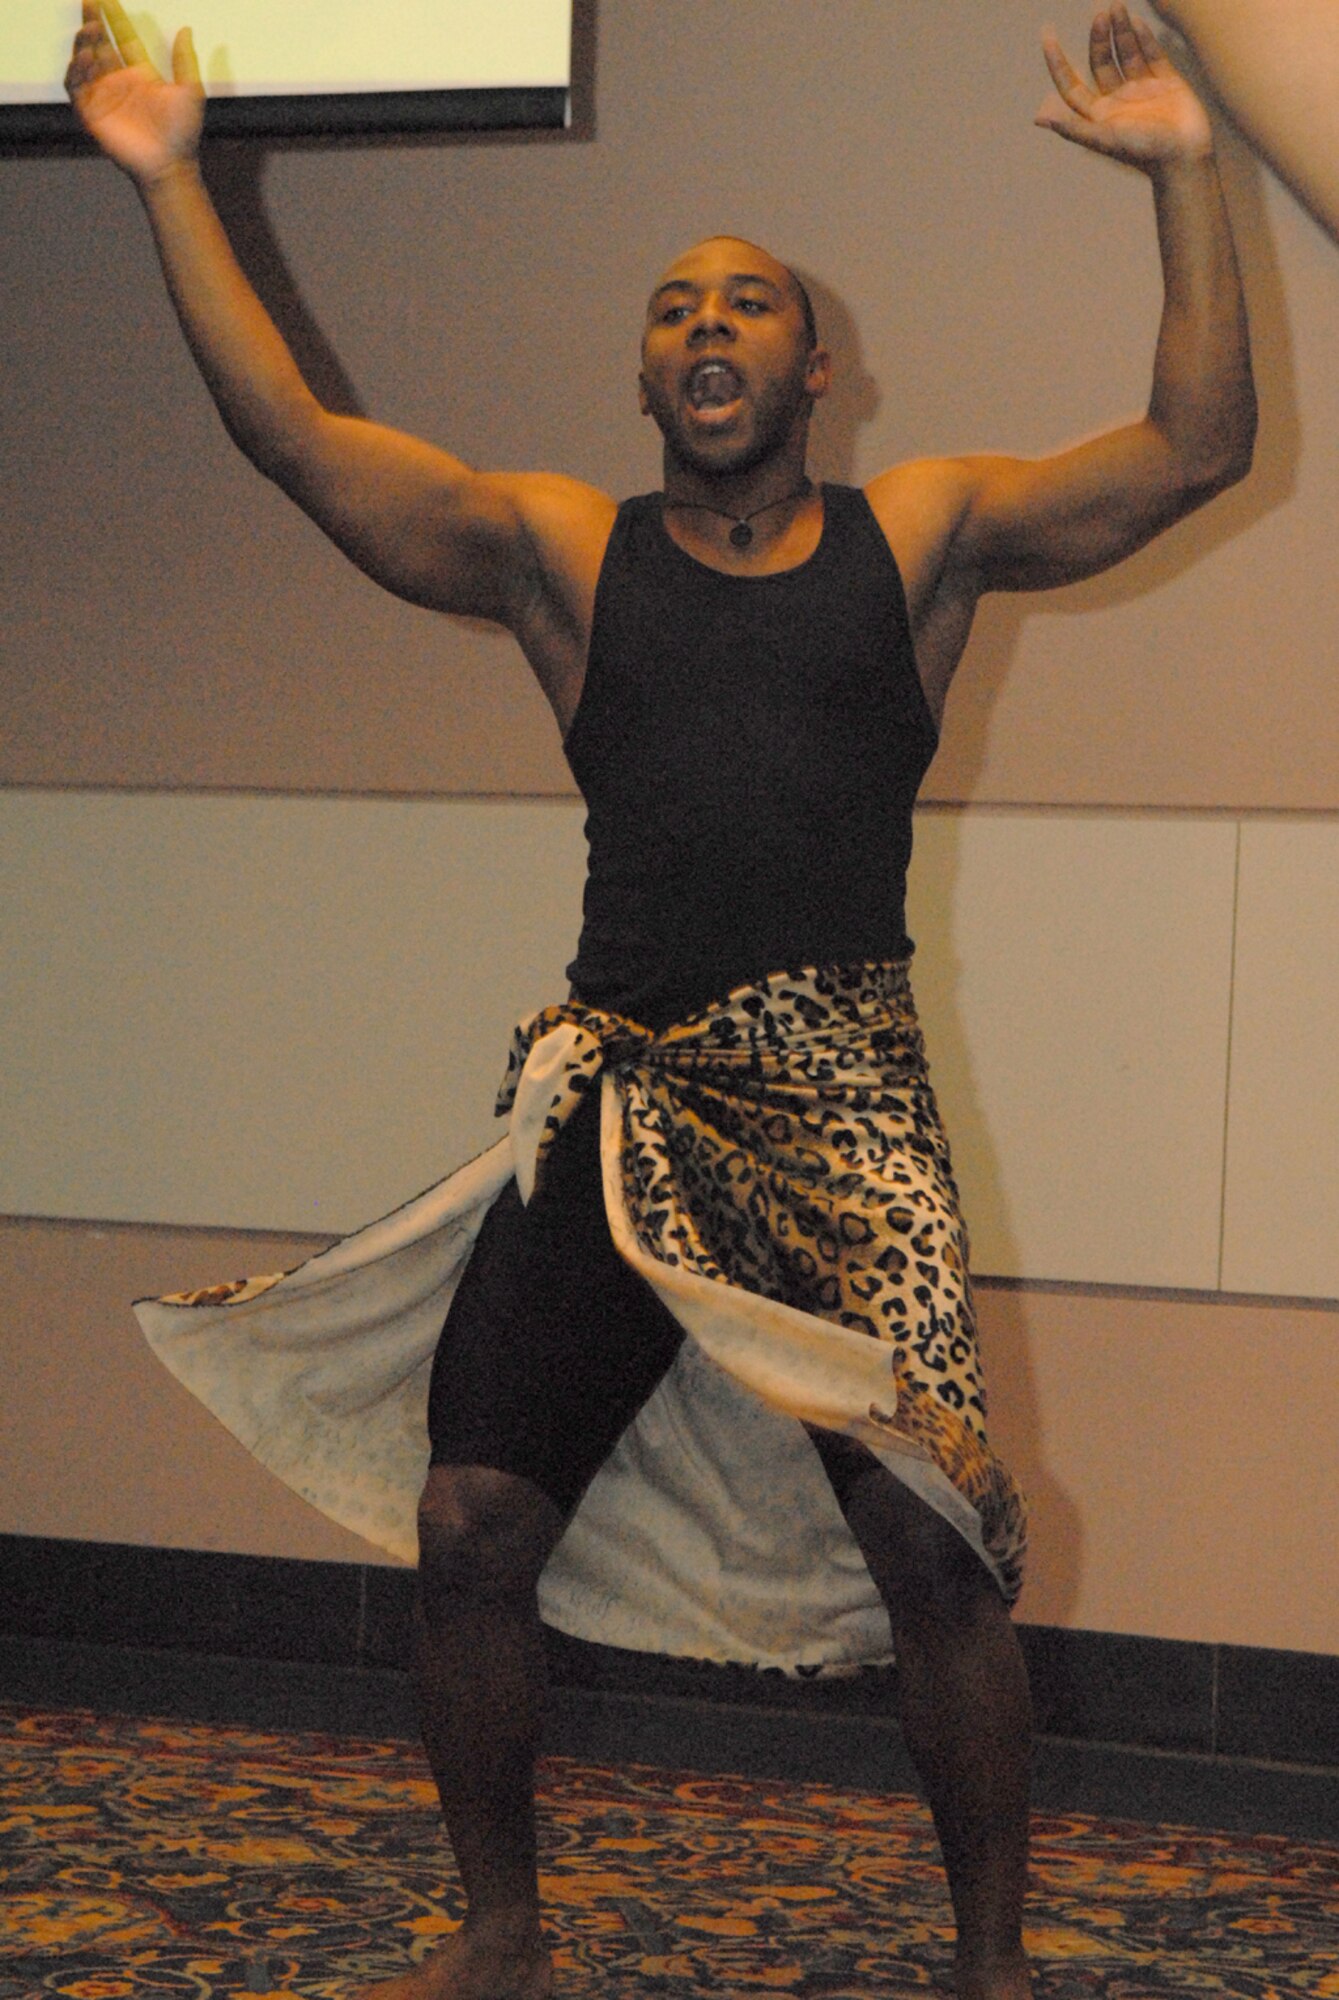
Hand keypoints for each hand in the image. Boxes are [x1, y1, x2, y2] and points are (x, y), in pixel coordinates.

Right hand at [65, 0, 202, 185]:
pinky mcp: (92, 112)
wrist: (171, 165)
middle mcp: (119, 81)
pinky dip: (76, 70)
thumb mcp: (190, 90)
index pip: (122, 37)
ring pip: (84, 60)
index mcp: (140, 73)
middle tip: (90, 3)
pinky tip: (86, 57)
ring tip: (92, 30)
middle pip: (100, 44)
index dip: (114, 17)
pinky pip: (76, 86)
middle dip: (93, 22)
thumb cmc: (183, 132)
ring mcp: (104, 95)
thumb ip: (185, 59)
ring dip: (84, 42)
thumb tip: (186, 29)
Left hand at [1035, 5, 1212, 168]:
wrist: (1184, 156)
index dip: (1057, 62)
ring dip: (1121, 32)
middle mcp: (1118, 99)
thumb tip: (1039, 118)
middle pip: (1101, 62)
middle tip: (1099, 15)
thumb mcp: (1104, 139)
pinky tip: (1136, 21)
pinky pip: (1152, 54)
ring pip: (1126, 54)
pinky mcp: (1166, 82)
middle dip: (1098, 38)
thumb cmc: (1143, 152)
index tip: (1047, 36)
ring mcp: (1142, 89)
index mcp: (1099, 114)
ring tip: (1116, 8)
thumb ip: (1073, 128)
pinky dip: (1144, 38)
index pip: (1071, 84)